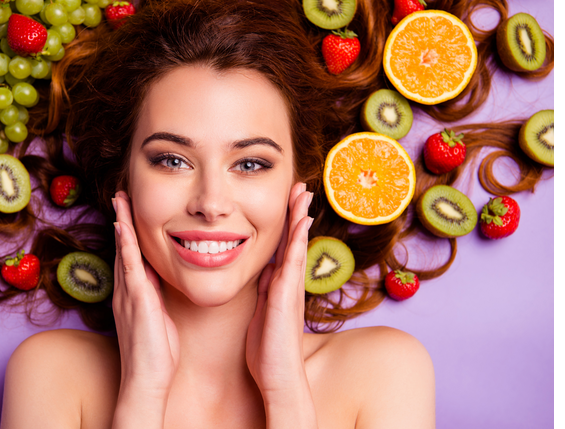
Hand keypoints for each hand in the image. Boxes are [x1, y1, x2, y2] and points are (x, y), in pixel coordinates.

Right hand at [111, 191, 179, 405]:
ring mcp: (129, 294)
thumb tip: (162, 281)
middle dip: (123, 220)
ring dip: (122, 223)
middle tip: (121, 195)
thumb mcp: (159, 318)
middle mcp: (126, 290)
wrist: (146, 379)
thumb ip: (157, 298)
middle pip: (124, 247)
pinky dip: (126, 245)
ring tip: (120, 199)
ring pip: (124, 251)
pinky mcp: (137, 300)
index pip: (131, 256)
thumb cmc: (156, 354)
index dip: (130, 233)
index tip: (131, 211)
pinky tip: (123, 227)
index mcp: (133, 294)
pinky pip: (129, 267)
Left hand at [245, 182, 312, 399]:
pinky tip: (301, 223)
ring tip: (303, 194)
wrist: (279, 377)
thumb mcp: (261, 313)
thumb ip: (264, 291)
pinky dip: (297, 241)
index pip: (283, 247)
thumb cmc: (267, 350)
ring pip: (296, 246)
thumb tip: (264, 272)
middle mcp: (289, 284)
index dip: (287, 224)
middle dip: (296, 213)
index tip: (289, 201)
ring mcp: (290, 289)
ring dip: (299, 219)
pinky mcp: (286, 297)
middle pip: (294, 241)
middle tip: (300, 186)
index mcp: (280, 286)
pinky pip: (293, 262)